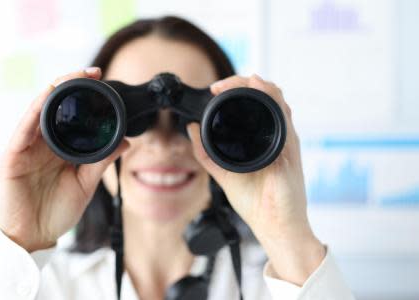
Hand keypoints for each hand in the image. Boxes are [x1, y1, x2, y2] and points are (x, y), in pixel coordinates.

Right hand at [0, 68, 128, 252]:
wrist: (33, 238)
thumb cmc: (56, 212)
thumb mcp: (85, 184)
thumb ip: (101, 161)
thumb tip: (124, 140)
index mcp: (59, 148)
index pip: (71, 115)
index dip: (85, 96)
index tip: (104, 81)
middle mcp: (41, 143)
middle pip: (54, 106)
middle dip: (72, 85)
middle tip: (93, 72)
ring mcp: (26, 148)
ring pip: (37, 111)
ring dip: (54, 91)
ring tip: (74, 76)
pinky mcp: (12, 157)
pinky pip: (22, 130)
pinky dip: (34, 112)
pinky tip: (47, 97)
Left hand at [186, 74, 324, 284]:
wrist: (275, 225)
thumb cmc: (257, 204)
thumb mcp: (224, 173)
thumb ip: (207, 153)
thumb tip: (191, 129)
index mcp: (261, 140)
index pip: (253, 104)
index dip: (236, 90)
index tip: (214, 90)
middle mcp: (275, 135)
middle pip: (266, 95)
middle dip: (244, 82)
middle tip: (220, 86)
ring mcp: (285, 139)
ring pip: (277, 99)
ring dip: (258, 84)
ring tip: (239, 80)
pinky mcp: (290, 147)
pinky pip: (283, 115)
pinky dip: (271, 98)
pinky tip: (260, 88)